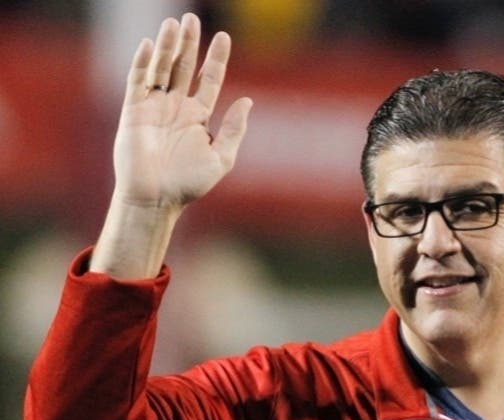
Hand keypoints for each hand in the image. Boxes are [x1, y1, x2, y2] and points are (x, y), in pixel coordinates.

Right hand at [113, 13, 251, 210]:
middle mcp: (176, 107)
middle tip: (191, 18)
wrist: (157, 198)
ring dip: (167, 46)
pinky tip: (150, 45)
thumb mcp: (221, 157)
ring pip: (162, 69)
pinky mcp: (134, 111)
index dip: (216, 58)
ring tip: (173, 23)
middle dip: (188, 43)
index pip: (209, 79)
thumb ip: (233, 129)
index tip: (224, 36)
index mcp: (198, 116)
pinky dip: (143, 63)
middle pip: (184, 66)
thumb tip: (248, 101)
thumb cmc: (189, 184)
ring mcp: (154, 107)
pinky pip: (138, 81)